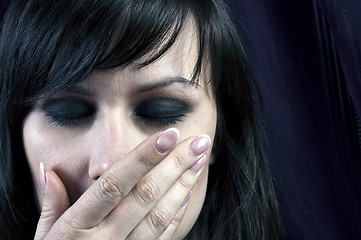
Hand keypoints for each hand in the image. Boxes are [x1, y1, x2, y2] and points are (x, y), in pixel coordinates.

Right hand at [34, 128, 209, 239]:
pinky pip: (164, 236)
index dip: (143, 158)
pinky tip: (189, 190)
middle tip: (198, 141)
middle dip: (176, 164)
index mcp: (78, 227)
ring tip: (200, 159)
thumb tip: (48, 169)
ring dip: (184, 184)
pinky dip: (179, 212)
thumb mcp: (43, 237)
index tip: (168, 135)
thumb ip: (50, 203)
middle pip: (146, 195)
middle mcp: (106, 239)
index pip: (115, 184)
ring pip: (161, 214)